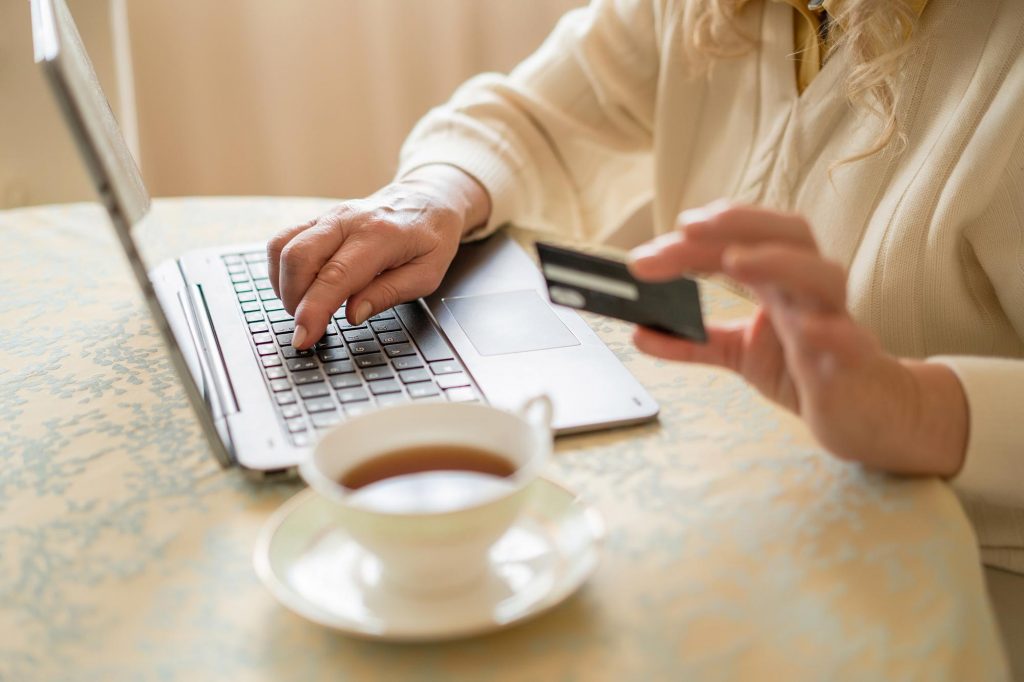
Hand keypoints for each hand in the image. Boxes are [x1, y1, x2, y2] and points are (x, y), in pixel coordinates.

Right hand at [267, 165, 489, 348]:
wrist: (428, 199)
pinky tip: (299, 288)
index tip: (303, 337)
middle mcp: (347, 221)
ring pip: (282, 246)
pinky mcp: (317, 220)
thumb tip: (353, 314)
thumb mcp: (427, 275)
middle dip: (293, 301)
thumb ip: (389, 294)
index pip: (335, 276)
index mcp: (380, 236)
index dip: (313, 310)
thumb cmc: (431, 238)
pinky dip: (281, 270)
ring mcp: (328, 217)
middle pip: (297, 257)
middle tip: (308, 326)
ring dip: (283, 285)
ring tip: (304, 307)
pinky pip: (283, 241)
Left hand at [628, 202, 967, 476]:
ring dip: (779, 262)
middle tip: (685, 229)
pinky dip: (830, 328)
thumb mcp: (739, 354)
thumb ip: (693, 341)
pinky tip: (803, 329)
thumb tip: (638, 332)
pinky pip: (851, 339)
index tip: (650, 251)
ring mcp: (836, 322)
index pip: (740, 241)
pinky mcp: (856, 364)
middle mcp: (808, 292)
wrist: (865, 415)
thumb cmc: (806, 371)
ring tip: (734, 262)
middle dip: (738, 224)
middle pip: (788, 236)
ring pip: (823, 276)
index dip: (697, 240)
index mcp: (780, 281)